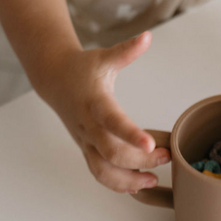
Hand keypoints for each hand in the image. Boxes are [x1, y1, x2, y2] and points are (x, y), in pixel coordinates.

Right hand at [42, 31, 168, 193]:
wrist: (54, 79)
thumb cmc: (83, 68)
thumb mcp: (104, 56)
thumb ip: (127, 50)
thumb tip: (148, 36)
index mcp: (95, 102)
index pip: (113, 122)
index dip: (131, 135)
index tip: (152, 145)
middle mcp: (88, 126)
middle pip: (110, 153)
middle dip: (138, 160)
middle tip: (166, 157)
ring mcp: (85, 140)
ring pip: (101, 171)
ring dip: (127, 181)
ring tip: (153, 180)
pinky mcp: (86, 149)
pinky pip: (99, 173)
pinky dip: (117, 184)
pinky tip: (139, 184)